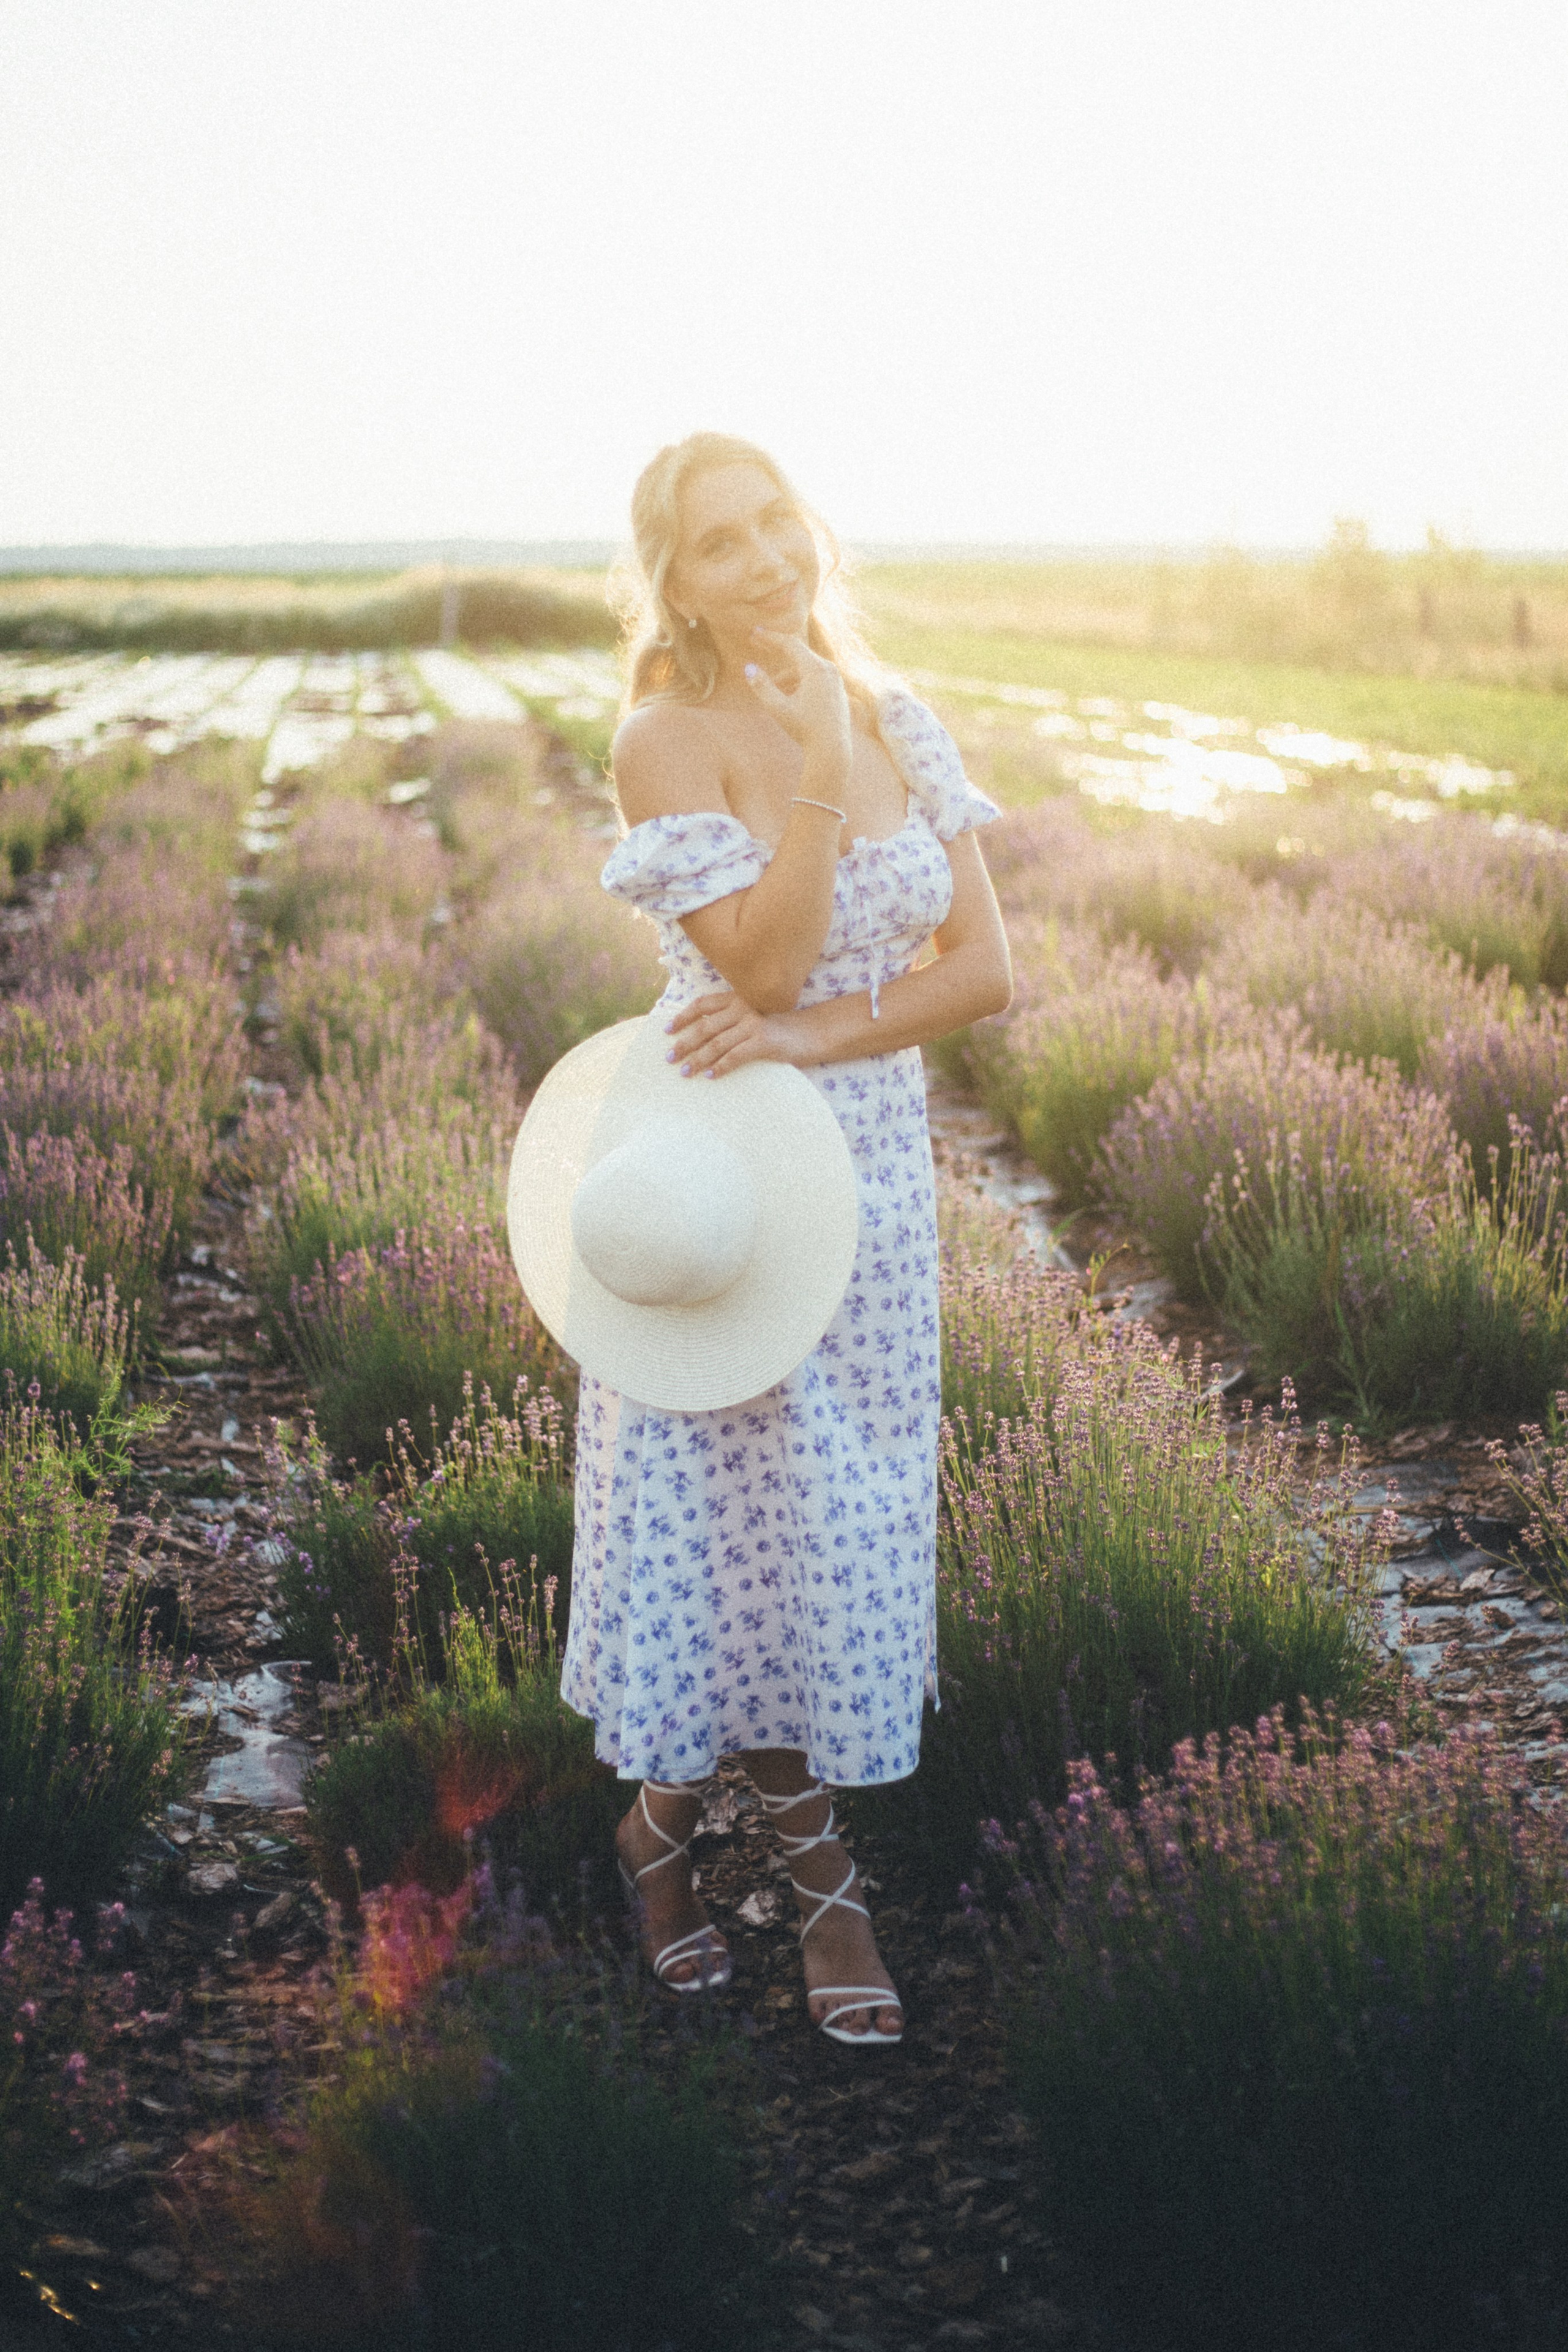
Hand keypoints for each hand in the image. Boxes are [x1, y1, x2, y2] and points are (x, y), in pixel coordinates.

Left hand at [665, 990, 812, 1078]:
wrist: (809, 1033)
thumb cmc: (777, 1029)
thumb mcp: (751, 1017)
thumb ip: (730, 1020)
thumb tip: (701, 1037)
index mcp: (737, 998)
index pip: (703, 1004)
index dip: (683, 1017)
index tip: (667, 1030)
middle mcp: (742, 1007)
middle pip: (705, 1026)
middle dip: (684, 1043)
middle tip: (669, 1058)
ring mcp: (752, 1023)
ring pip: (716, 1043)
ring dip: (697, 1059)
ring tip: (685, 1072)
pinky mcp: (763, 1040)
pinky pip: (735, 1056)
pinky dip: (720, 1066)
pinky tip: (710, 1076)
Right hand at [743, 629, 851, 772]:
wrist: (832, 751)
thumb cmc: (805, 730)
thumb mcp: (778, 708)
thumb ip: (762, 686)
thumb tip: (748, 668)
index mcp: (815, 669)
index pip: (789, 644)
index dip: (770, 638)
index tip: (754, 633)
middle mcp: (829, 670)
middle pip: (799, 653)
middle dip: (777, 650)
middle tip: (757, 643)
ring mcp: (836, 680)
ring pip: (807, 668)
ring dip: (788, 673)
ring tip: (774, 686)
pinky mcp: (838, 691)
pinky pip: (816, 678)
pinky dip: (800, 681)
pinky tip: (791, 694)